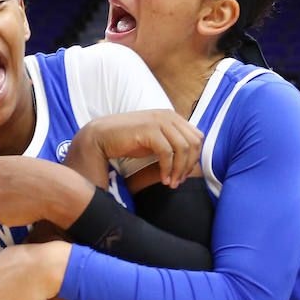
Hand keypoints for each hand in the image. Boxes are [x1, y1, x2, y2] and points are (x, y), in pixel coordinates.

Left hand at [0, 156, 93, 227]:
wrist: (56, 192)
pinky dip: (13, 216)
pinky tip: (25, 209)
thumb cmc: (43, 175)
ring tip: (25, 200)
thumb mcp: (20, 163)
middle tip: (20, 193)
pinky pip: (2, 217)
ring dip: (7, 206)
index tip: (14, 183)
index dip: (1, 180)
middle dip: (0, 193)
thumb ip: (4, 170)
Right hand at [75, 110, 202, 187]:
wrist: (102, 136)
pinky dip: (167, 169)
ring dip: (179, 170)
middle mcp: (168, 116)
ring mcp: (159, 120)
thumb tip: (190, 161)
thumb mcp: (156, 140)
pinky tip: (163, 179)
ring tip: (171, 183)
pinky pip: (167, 152)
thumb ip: (172, 144)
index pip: (198, 137)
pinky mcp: (149, 129)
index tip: (184, 174)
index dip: (195, 158)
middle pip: (194, 143)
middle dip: (189, 166)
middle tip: (179, 181)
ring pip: (183, 148)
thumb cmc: (129, 140)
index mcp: (173, 117)